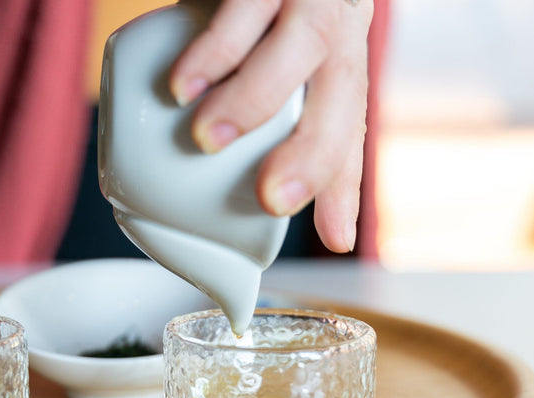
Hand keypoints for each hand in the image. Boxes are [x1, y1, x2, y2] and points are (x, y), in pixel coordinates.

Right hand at [170, 0, 373, 252]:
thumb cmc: (258, 12)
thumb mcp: (274, 61)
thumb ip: (265, 117)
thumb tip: (243, 201)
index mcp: (337, 56)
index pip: (351, 124)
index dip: (345, 183)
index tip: (334, 238)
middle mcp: (334, 25)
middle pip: (343, 89)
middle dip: (311, 151)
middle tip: (269, 199)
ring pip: (303, 42)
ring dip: (253, 99)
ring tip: (207, 140)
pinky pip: (242, 5)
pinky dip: (212, 50)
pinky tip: (182, 85)